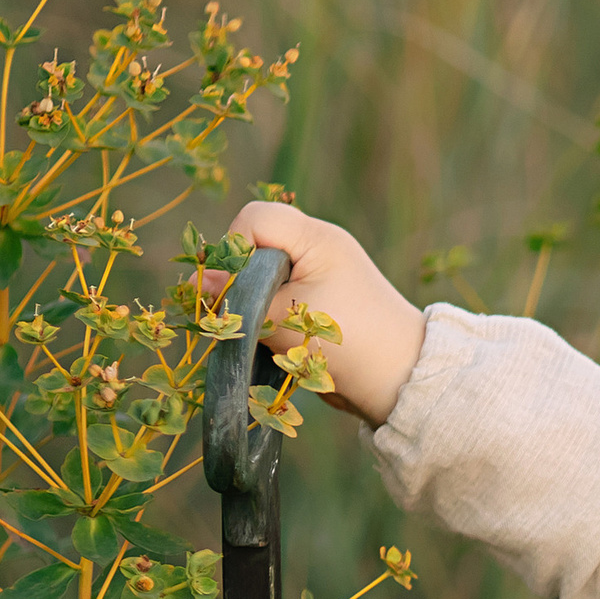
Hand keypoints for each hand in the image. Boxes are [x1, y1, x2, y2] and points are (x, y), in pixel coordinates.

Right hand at [216, 200, 427, 427]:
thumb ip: (238, 297)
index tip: (238, 286)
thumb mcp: (283, 319)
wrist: (402, 380)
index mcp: (318, 238)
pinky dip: (272, 310)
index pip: (255, 218)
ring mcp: (324, 270)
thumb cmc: (347, 344)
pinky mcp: (323, 296)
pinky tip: (276, 334)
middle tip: (249, 310)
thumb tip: (197, 281)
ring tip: (267, 327)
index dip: (235, 248)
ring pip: (267, 269)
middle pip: (257, 241)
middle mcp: (322, 246)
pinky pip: (283, 290)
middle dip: (243, 275)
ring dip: (257, 297)